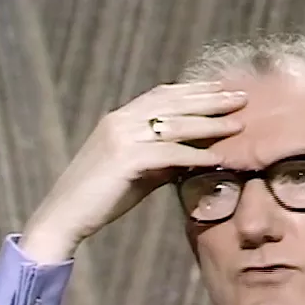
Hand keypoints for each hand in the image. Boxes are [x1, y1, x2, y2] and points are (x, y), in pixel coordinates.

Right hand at [20, 82, 245, 262]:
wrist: (63, 215)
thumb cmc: (102, 196)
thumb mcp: (137, 171)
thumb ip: (163, 158)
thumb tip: (196, 154)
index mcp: (121, 118)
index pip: (164, 95)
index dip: (195, 90)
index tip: (222, 89)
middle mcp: (121, 121)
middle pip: (174, 103)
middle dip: (210, 99)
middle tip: (241, 97)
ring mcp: (121, 138)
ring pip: (174, 126)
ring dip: (210, 124)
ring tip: (238, 124)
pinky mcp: (124, 160)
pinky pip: (168, 155)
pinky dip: (194, 156)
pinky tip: (217, 159)